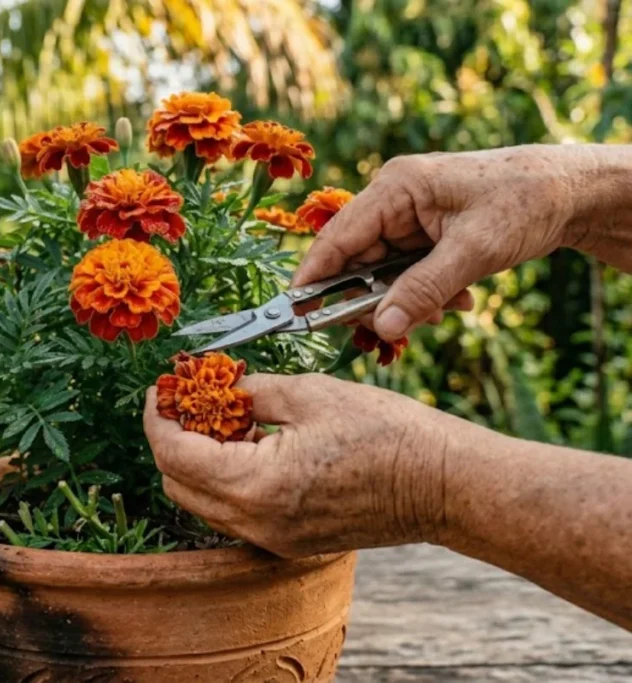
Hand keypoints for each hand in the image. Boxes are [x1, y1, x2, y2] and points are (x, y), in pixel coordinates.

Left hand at [144, 373, 458, 556]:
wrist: (443, 485)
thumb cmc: (387, 434)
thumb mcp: (311, 394)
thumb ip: (252, 391)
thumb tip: (217, 385)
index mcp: (255, 485)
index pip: (174, 455)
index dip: (158, 418)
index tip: (159, 389)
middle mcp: (256, 522)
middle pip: (179, 485)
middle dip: (171, 440)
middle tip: (184, 400)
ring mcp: (273, 539)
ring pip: (205, 504)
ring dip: (198, 461)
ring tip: (218, 417)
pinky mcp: (290, 542)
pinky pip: (236, 513)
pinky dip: (227, 479)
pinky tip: (248, 443)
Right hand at [294, 145, 604, 339]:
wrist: (571, 190)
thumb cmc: (525, 203)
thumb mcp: (474, 252)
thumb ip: (422, 291)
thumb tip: (380, 327)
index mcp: (396, 188)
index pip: (337, 238)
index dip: (313, 277)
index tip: (294, 313)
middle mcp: (395, 200)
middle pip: (358, 261)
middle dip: (377, 298)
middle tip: (401, 326)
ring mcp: (409, 216)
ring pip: (384, 272)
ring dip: (409, 298)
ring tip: (448, 308)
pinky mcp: (425, 232)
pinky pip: (407, 272)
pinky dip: (426, 292)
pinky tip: (458, 298)